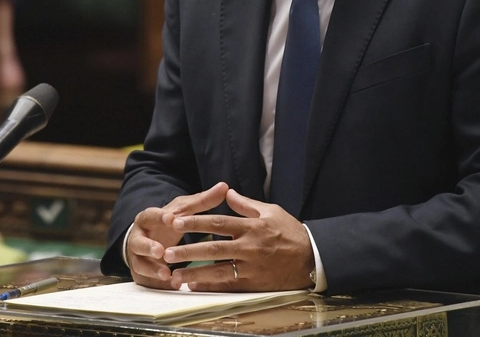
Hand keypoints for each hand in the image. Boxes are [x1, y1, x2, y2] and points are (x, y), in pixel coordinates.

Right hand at [126, 182, 228, 288]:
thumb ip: (202, 201)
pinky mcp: (141, 273)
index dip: (160, 217)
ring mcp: (137, 257)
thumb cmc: (168, 222)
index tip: (171, 219)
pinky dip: (158, 284)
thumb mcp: (182, 211)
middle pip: (139, 242)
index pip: (152, 215)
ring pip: (140, 264)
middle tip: (160, 251)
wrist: (147, 240)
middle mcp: (138, 237)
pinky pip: (147, 280)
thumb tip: (224, 186)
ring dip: (153, 269)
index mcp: (147, 218)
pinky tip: (172, 285)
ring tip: (167, 274)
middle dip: (148, 246)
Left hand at [163, 188, 313, 291]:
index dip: (195, 221)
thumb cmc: (291, 232)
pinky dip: (211, 286)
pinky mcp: (255, 282)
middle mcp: (249, 246)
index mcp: (251, 226)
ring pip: (218, 270)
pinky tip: (195, 286)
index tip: (175, 222)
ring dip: (195, 273)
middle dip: (188, 250)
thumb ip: (246, 204)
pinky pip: (229, 285)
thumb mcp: (271, 211)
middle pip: (213, 247)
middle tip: (167, 252)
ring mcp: (251, 266)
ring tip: (174, 275)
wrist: (312, 258)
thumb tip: (226, 192)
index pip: (218, 222)